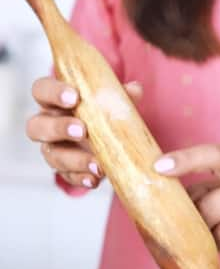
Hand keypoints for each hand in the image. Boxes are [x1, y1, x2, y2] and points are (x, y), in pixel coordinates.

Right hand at [26, 77, 142, 187]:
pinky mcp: (65, 170)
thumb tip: (135, 89)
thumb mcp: (111, 101)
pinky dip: (82, 178)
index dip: (53, 93)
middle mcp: (48, 124)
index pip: (41, 90)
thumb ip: (120, 95)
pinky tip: (95, 179)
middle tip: (81, 130)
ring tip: (97, 164)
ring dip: (75, 160)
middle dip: (58, 128)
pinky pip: (68, 176)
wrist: (109, 138)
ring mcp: (54, 149)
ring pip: (52, 155)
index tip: (73, 97)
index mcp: (55, 102)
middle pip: (36, 126)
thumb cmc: (102, 112)